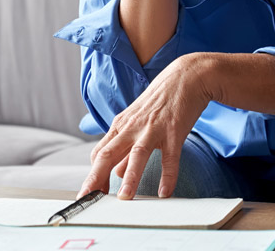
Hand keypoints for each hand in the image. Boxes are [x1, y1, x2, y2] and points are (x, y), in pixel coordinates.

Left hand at [77, 54, 214, 199]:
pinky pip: (170, 157)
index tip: (89, 193)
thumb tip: (116, 172)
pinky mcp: (174, 130)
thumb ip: (125, 148)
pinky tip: (165, 192)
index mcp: (120, 126)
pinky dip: (168, 175)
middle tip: (89, 198)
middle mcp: (132, 127)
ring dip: (129, 177)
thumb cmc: (160, 101)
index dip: (93, 174)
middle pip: (108, 154)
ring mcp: (152, 129)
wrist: (185, 77)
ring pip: (136, 154)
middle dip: (96, 178)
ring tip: (125, 198)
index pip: (99, 153)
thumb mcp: (137, 122)